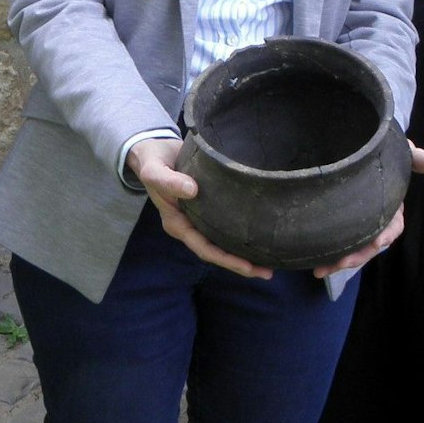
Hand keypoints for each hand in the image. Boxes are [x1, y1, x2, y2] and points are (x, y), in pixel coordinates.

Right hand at [128, 138, 272, 279]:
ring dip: (244, 252)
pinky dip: (241, 232)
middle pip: (217, 252)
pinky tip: (259, 232)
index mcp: (177, 224)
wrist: (154, 150)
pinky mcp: (208, 207)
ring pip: (223, 241)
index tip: (248, 267)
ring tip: (271, 260)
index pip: (204, 249)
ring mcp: (199, 218)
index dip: (226, 259)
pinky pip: (226, 224)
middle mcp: (189, 226)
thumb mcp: (154, 171)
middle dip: (241, 264)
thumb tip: (192, 190)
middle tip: (268, 272)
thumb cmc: (152, 162)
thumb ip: (169, 181)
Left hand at [312, 141, 423, 277]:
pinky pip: (336, 243)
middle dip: (357, 256)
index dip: (387, 234)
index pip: (393, 226)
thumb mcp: (400, 153)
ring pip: (351, 248)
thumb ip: (415, 157)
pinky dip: (327, 254)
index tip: (378, 242)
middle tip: (339, 264)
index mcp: (390, 206)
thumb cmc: (381, 151)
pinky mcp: (338, 223)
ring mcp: (356, 222)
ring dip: (338, 261)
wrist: (354, 144)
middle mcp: (374, 219)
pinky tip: (313, 263)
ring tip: (320, 270)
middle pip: (369, 244)